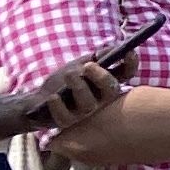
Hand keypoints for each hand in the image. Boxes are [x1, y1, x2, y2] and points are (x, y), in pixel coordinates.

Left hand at [0, 58, 122, 139]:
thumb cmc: (63, 81)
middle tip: (88, 65)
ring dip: (78, 87)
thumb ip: (97, 57)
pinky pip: (65, 116)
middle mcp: (101, 99)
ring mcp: (85, 112)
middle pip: (111, 89)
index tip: (128, 52)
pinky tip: (53, 97)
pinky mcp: (67, 122)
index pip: (126, 74)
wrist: (38, 101)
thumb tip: (114, 47)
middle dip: (102, 76)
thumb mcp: (79, 64)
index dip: (131, 64)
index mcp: (107, 83)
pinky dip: (58, 105)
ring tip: (68, 75)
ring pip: (89, 103)